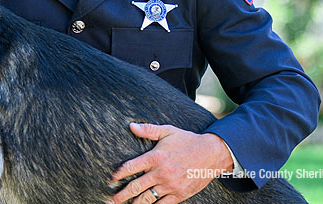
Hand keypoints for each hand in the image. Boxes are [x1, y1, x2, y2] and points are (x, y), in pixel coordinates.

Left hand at [109, 123, 232, 203]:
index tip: (111, 180)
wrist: (211, 154)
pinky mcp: (179, 194)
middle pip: (136, 187)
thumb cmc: (187, 141)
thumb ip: (148, 130)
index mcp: (156, 157)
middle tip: (112, 200)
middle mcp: (161, 173)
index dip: (119, 174)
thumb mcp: (168, 131)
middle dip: (122, 195)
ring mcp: (170, 185)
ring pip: (147, 199)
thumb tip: (131, 126)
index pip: (131, 167)